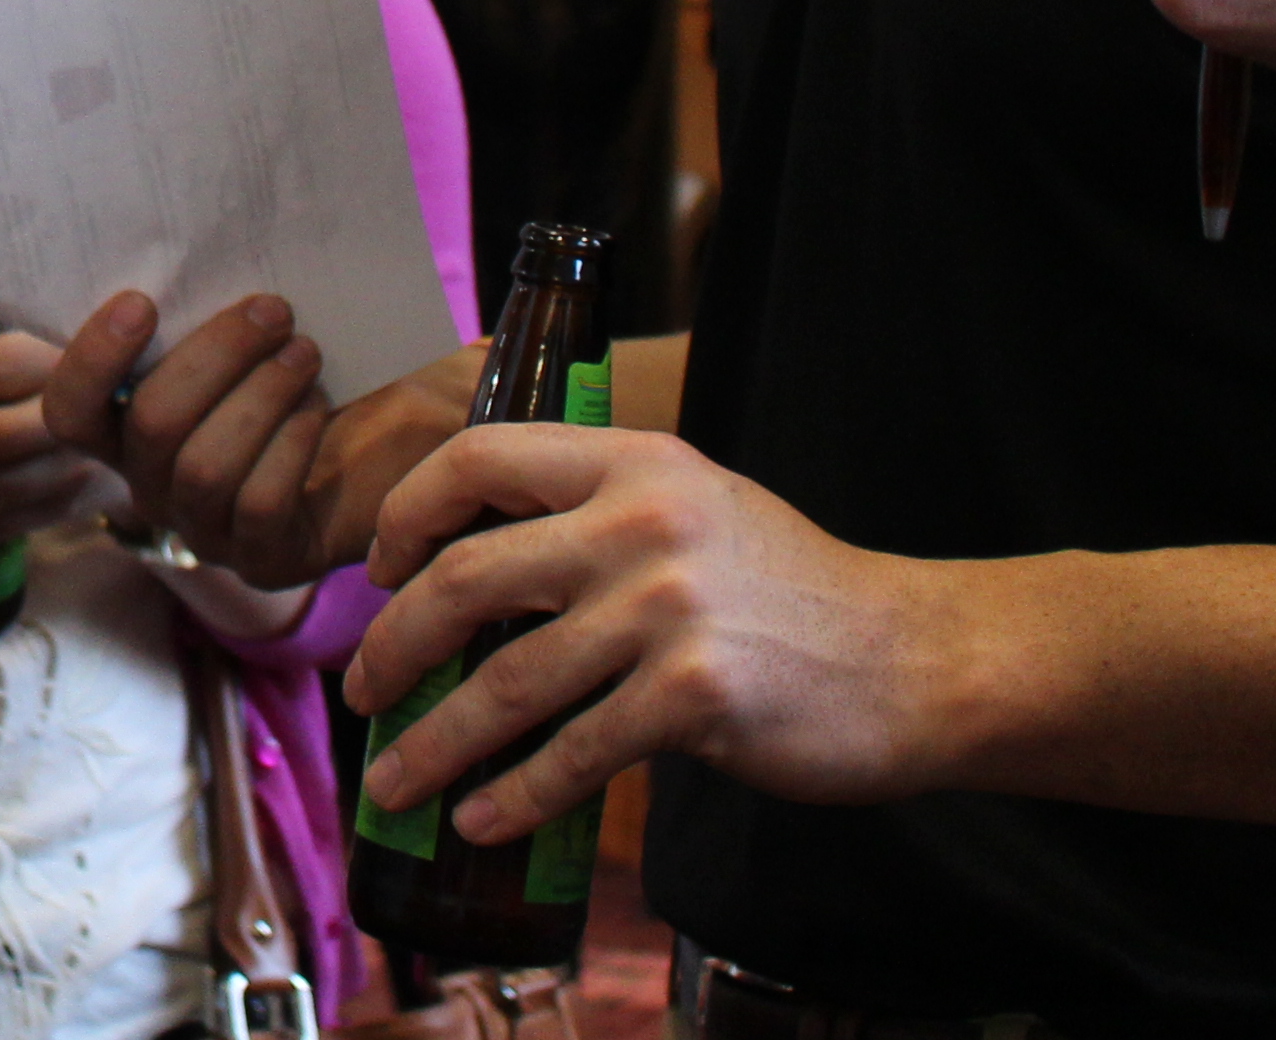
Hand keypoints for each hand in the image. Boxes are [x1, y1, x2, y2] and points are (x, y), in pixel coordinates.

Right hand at [41, 289, 473, 586]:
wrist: (400, 430)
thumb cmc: (307, 367)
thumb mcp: (248, 333)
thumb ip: (203, 308)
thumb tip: (190, 247)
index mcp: (128, 429)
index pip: (71, 411)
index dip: (92, 358)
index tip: (142, 301)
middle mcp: (152, 487)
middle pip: (151, 426)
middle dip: (214, 356)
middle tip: (273, 309)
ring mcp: (204, 531)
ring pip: (205, 467)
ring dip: (260, 396)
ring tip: (305, 351)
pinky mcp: (263, 560)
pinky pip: (260, 504)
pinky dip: (290, 444)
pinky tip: (317, 406)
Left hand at [343, 424, 960, 839]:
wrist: (913, 658)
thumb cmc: (789, 590)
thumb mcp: (692, 509)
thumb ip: (592, 518)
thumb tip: (464, 579)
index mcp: (632, 461)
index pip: (479, 457)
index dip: (409, 513)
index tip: (380, 569)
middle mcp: (641, 524)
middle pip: (468, 578)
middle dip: (395, 645)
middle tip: (362, 691)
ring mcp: (666, 609)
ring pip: (506, 682)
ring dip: (435, 741)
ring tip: (394, 781)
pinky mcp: (693, 695)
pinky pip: (572, 752)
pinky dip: (514, 794)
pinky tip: (481, 819)